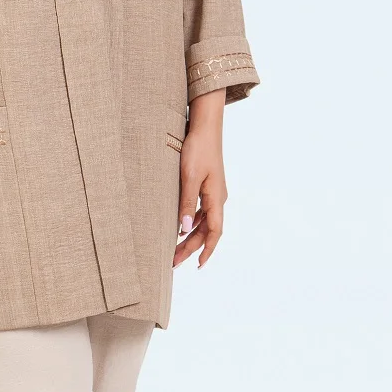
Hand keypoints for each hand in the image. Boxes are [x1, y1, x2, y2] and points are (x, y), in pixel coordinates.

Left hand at [173, 89, 226, 269]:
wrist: (205, 126)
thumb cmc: (197, 149)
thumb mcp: (188, 176)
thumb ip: (186, 203)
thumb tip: (184, 229)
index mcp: (216, 198)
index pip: (214, 232)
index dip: (207, 250)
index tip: (197, 265)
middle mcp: (218, 198)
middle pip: (207, 230)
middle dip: (191, 247)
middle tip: (173, 263)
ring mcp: (214, 192)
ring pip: (204, 221)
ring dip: (191, 236)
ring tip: (174, 250)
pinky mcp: (207, 185)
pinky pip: (202, 210)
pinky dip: (192, 222)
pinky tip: (180, 226)